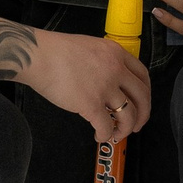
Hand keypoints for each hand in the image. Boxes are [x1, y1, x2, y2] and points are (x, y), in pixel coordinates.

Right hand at [24, 29, 152, 139]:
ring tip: (117, 134)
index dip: (145, 93)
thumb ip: (104, 61)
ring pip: (129, 114)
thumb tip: (107, 80)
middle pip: (142, 96)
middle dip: (143, 115)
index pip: (142, 75)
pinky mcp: (91, 104)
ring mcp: (105, 87)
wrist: (38, 56)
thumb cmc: (55, 51)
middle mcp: (116, 69)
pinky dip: (105, 135)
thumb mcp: (90, 47)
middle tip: (137, 125)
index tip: (142, 102)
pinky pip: (107, 126)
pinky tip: (98, 135)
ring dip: (125, 129)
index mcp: (116, 53)